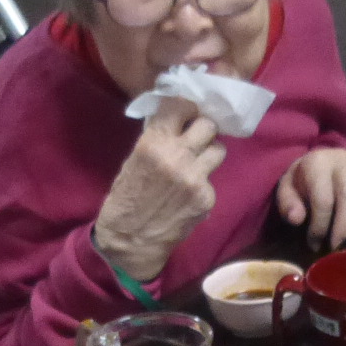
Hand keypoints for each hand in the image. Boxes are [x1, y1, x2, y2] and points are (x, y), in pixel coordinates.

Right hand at [95, 100, 223, 284]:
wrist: (130, 240)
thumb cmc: (127, 197)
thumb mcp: (134, 159)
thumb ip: (158, 138)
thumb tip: (178, 122)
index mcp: (154, 142)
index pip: (182, 105)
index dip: (186, 109)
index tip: (185, 115)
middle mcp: (178, 155)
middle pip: (208, 125)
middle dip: (203, 130)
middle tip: (196, 139)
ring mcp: (195, 177)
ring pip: (219, 150)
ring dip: (209, 153)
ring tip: (196, 164)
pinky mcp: (206, 198)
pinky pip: (212, 180)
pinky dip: (203, 183)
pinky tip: (189, 194)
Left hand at [276, 149, 345, 250]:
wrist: (317, 158)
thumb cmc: (303, 180)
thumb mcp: (287, 188)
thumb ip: (288, 202)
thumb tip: (297, 219)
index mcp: (318, 164)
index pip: (322, 198)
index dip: (319, 224)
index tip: (314, 243)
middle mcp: (342, 162)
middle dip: (344, 223)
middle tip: (338, 246)